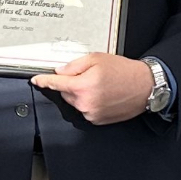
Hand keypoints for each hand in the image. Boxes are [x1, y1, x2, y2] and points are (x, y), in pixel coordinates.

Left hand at [31, 53, 153, 124]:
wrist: (144, 87)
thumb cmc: (124, 72)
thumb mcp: (97, 59)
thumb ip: (75, 65)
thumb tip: (61, 72)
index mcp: (83, 86)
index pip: (56, 84)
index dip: (44, 81)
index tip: (36, 81)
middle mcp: (86, 103)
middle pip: (66, 93)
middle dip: (72, 84)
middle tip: (89, 76)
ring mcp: (91, 113)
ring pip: (75, 102)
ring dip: (81, 93)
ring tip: (100, 85)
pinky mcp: (97, 120)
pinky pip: (85, 109)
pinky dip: (89, 102)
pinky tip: (102, 95)